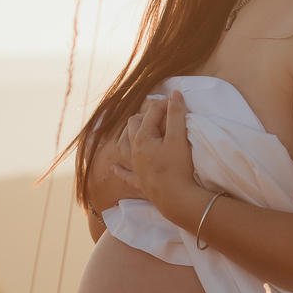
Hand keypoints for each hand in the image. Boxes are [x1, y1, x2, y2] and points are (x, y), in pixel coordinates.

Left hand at [86, 92, 200, 227]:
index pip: (151, 113)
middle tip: (161, 115)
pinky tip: (114, 167)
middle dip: (145, 116)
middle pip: (133, 125)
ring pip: (123, 146)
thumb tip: (175, 93)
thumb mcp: (179, 137)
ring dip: (127, 136)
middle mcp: (133, 150)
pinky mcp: (139, 182)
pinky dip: (119, 169)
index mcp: (142, 137)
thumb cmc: (178, 167)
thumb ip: (176, 114)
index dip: (164, 104)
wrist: (175, 199)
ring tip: (134, 131)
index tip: (177, 102)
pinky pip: (124, 174)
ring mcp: (134, 167)